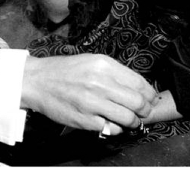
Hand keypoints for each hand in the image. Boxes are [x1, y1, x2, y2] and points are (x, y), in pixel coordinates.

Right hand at [21, 54, 155, 134]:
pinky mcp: (85, 119)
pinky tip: (112, 123)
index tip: (151, 99)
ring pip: (128, 118)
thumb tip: (138, 87)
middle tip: (144, 112)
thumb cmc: (65, 70)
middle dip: (145, 110)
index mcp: (103, 65)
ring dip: (134, 121)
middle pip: (138, 102)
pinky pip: (112, 129)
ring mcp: (92, 102)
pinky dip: (116, 128)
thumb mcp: (91, 61)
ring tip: (131, 120)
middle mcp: (100, 82)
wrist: (38, 81)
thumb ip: (114, 72)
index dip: (150, 94)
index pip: (139, 82)